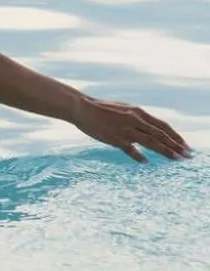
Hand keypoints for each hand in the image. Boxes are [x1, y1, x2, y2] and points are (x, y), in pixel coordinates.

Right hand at [73, 95, 192, 162]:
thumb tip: (151, 129)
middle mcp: (134, 119)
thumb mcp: (124, 109)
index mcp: (138, 112)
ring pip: (150, 142)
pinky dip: (139, 156)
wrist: (82, 107)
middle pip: (160, 134)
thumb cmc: (103, 109)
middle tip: (187, 156)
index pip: (162, 126)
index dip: (176, 137)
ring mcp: (125, 129)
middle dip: (176, 146)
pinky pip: (131, 149)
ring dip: (165, 151)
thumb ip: (138, 119)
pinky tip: (146, 162)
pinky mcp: (115, 138)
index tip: (185, 146)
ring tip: (176, 159)